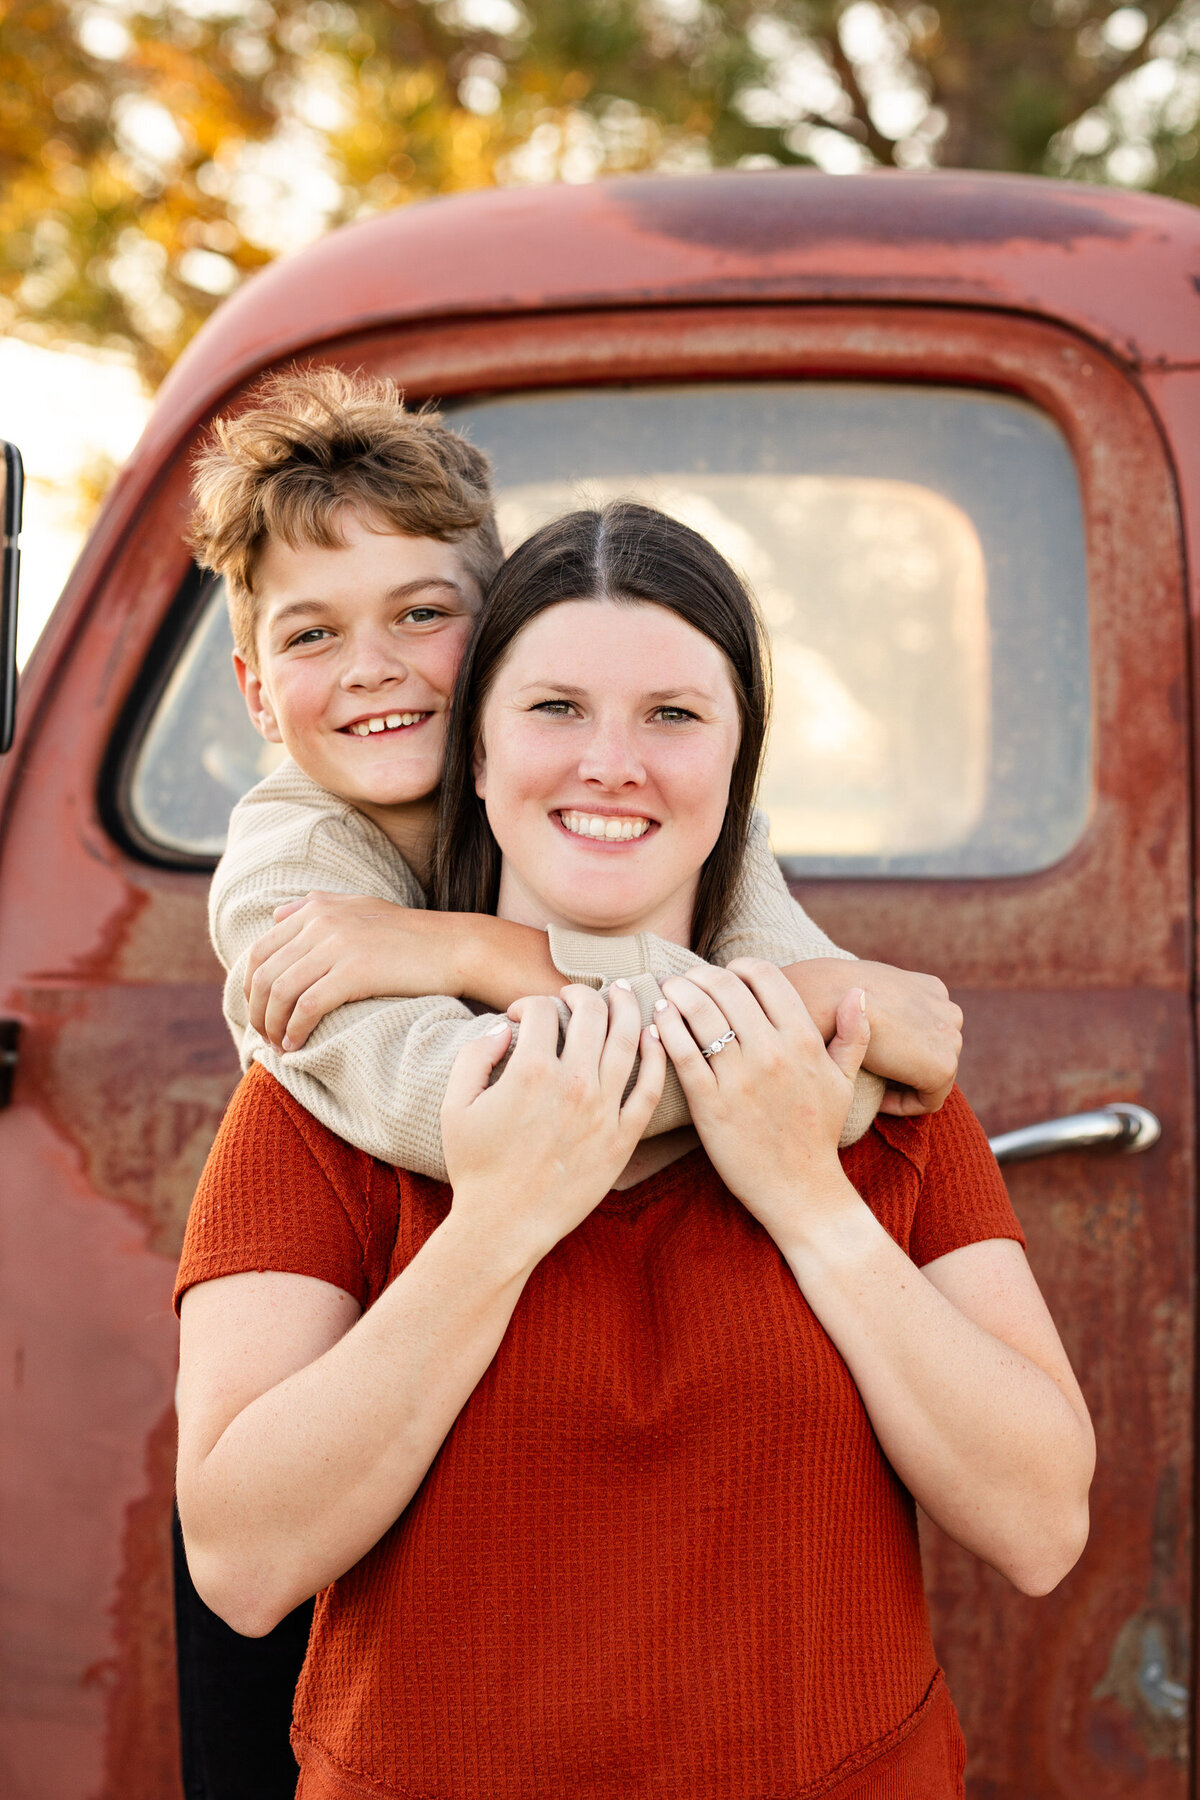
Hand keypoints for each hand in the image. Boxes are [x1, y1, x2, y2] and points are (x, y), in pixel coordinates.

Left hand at [244, 892, 469, 1049]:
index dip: (250, 989)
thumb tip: (276, 916)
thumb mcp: (359, 908)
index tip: (260, 1014)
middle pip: (264, 975)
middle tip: (265, 1038)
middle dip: (257, 1012)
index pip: (259, 951)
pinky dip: (295, 1030)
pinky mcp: (355, 971)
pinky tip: (297, 1045)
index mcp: (316, 908)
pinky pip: (307, 1007)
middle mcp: (321, 922)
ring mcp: (337, 945)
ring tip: (280, 1046)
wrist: (455, 947)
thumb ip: (316, 907)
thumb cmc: (410, 935)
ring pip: (280, 992)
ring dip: (272, 1026)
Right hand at [440, 984, 665, 1266]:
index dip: (528, 1004)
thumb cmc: (475, 1168)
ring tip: (621, 994)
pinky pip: (649, 1088)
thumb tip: (504, 1029)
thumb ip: (475, 1056)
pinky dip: (656, 1056)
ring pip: (627, 1040)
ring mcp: (602, 1111)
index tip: (521, 1016)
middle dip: (582, 993)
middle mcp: (572, 1084)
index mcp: (530, 1072)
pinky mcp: (622, 1138)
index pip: (543, 1011)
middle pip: (591, 1014)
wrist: (503, 1226)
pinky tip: (654, 1037)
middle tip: (576, 993)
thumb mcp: (455, 1106)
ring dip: (625, 1008)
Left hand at [655, 960, 869, 1247]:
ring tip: (667, 989)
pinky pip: (681, 1052)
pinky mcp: (711, 1104)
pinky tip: (658, 1019)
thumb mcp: (845, 1082)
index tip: (725, 973)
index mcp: (804, 1041)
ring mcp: (740, 1078)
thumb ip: (854, 1035)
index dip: (740, 965)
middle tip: (684, 976)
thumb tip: (858, 992)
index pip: (765, 975)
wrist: (800, 1190)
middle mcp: (772, 1052)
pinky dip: (665, 1028)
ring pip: (699, 1013)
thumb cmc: (820, 1133)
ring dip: (677, 992)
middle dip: (699, 974)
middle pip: (726, 987)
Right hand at [783, 959, 961, 1114]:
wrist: (826, 1000)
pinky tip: (875, 1100)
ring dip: (903, 1084)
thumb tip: (877, 1022)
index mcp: (931, 990)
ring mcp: (951, 1038)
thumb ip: (878, 1005)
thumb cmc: (828, 997)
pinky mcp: (944, 1066)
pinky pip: (930, 1100)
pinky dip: (902, 1105)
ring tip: (871, 1085)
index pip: (926, 1034)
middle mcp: (948, 1011)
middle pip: (933, 1055)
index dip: (898, 1053)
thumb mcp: (860, 994)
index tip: (869, 1063)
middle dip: (904, 1068)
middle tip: (870, 1077)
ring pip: (933, 1077)